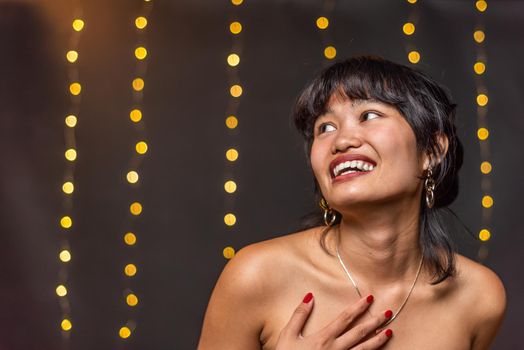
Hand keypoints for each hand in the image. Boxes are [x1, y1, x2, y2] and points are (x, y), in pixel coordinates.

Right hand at [275, 293, 392, 349]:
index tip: (369, 298)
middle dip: (375, 322)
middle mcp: (336, 349)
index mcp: (324, 338)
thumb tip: (309, 296)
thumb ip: (299, 315)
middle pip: (360, 333)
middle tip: (388, 313)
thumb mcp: (288, 335)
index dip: (358, 307)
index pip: (345, 318)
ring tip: (389, 331)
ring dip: (378, 340)